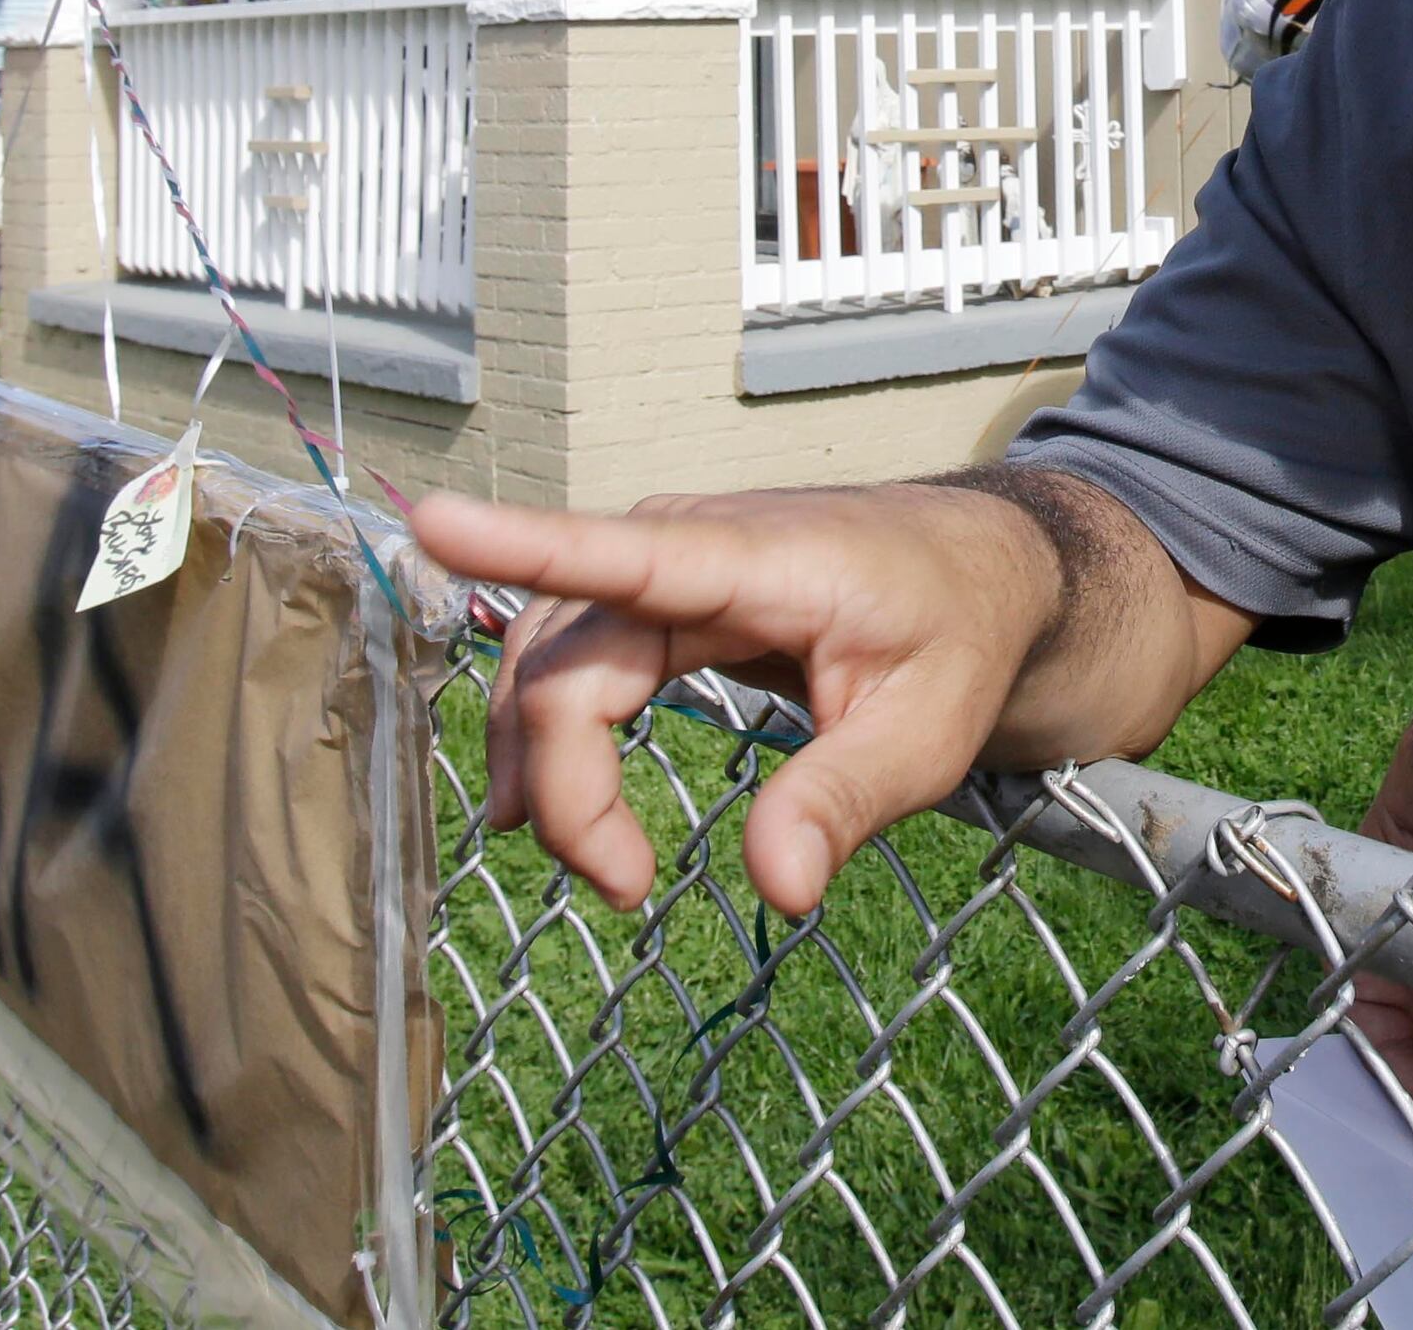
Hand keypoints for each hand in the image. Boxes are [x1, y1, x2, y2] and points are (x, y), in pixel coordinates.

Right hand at [412, 484, 1064, 917]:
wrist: (982, 572)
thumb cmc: (959, 635)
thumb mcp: (931, 730)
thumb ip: (847, 800)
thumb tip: (776, 888)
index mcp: (761, 561)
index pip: (621, 554)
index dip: (519, 543)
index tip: (430, 522)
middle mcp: (690, 548)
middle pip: (568, 657)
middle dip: (567, 780)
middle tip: (623, 889)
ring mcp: (667, 567)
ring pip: (553, 660)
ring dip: (548, 766)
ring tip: (601, 870)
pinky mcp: (660, 597)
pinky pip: (574, 659)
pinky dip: (555, 734)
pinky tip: (546, 807)